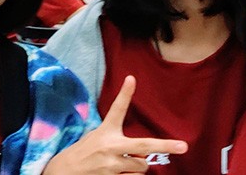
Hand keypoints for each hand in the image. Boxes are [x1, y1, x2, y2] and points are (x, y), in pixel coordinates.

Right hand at [44, 76, 187, 173]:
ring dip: (139, 167)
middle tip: (183, 147)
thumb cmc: (85, 152)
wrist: (62, 172)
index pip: (117, 109)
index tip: (131, 79)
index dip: (125, 94)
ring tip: (124, 164)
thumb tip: (143, 153)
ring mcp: (111, 165)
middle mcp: (110, 147)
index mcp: (106, 132)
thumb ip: (118, 140)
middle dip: (165, 146)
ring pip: (141, 167)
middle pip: (144, 146)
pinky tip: (120, 173)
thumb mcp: (97, 137)